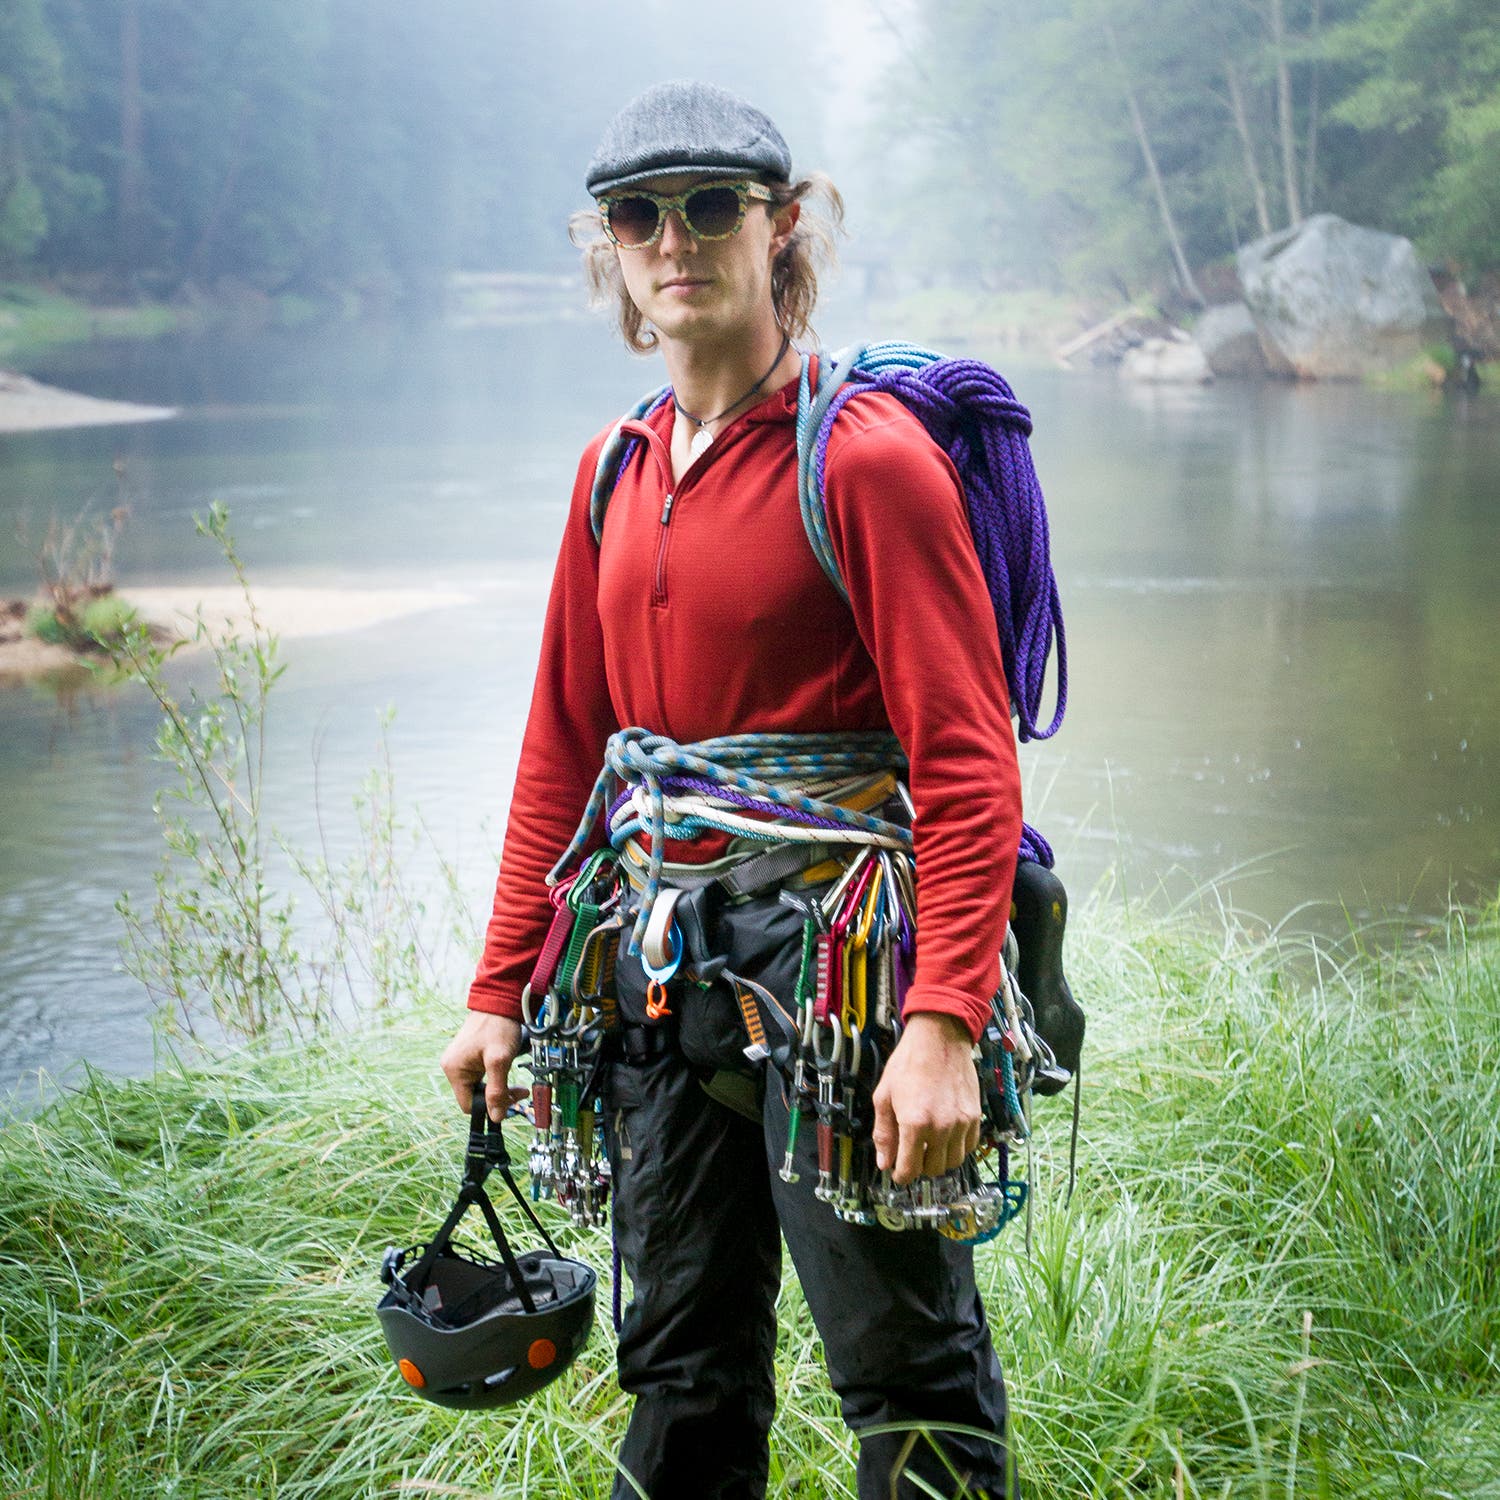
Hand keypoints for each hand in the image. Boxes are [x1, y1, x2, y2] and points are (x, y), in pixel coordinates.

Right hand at [440, 1010, 526, 1121]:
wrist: (499, 1002)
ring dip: (499, 1087)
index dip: (490, 1107)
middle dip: (497, 1097)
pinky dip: (495, 1077)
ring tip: (515, 1082)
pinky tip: (506, 1070)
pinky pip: (481, 1076)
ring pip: (480, 1088)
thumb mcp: (499, 1060)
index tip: (510, 1100)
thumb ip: (497, 1090)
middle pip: (475, 1097)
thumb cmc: (497, 1026)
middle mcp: (453, 1067)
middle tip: (518, 1091)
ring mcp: (460, 1062)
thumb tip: (496, 1116)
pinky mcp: (469, 1057)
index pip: (469, 1105)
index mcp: (454, 1070)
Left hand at [872, 1012, 980, 1186]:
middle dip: (920, 1167)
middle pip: (933, 1169)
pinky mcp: (975, 1116)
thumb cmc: (909, 1063)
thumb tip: (884, 1162)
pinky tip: (947, 1137)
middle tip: (912, 1156)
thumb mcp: (884, 1096)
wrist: (939, 1038)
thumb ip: (883, 1133)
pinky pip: (970, 1147)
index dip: (901, 1176)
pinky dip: (958, 1149)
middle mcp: (941, 1127)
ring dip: (940, 1161)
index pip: (910, 1169)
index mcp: (915, 1123)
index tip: (898, 1174)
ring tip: (929, 1147)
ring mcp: (961, 1123)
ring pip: (954, 1162)